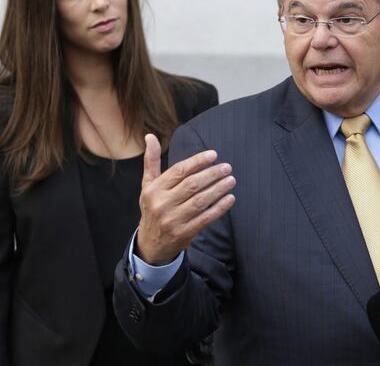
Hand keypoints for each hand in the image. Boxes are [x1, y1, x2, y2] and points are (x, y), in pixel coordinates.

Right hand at [135, 133, 235, 264]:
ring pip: (200, 201)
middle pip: (191, 185)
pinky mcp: (184, 233)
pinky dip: (219, 208)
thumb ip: (151, 161)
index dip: (197, 161)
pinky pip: (205, 218)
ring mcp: (173, 220)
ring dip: (218, 189)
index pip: (178, 171)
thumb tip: (150, 136)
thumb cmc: (153, 208)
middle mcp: (162, 204)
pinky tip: (229, 198)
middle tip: (227, 167)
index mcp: (154, 189)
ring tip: (231, 180)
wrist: (150, 244)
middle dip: (211, 174)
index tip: (213, 155)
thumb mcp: (148, 185)